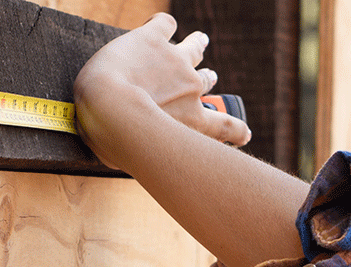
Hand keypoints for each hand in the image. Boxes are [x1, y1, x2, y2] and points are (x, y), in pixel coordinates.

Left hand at [75, 13, 250, 168]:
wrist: (107, 105)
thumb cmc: (114, 140)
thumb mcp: (133, 158)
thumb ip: (138, 154)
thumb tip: (124, 156)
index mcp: (191, 120)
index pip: (225, 126)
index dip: (237, 130)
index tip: (243, 134)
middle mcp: (190, 88)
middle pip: (206, 81)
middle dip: (208, 79)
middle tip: (209, 77)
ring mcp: (174, 60)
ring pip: (193, 48)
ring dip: (197, 44)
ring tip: (200, 41)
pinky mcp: (153, 38)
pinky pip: (165, 24)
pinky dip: (163, 25)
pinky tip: (162, 24)